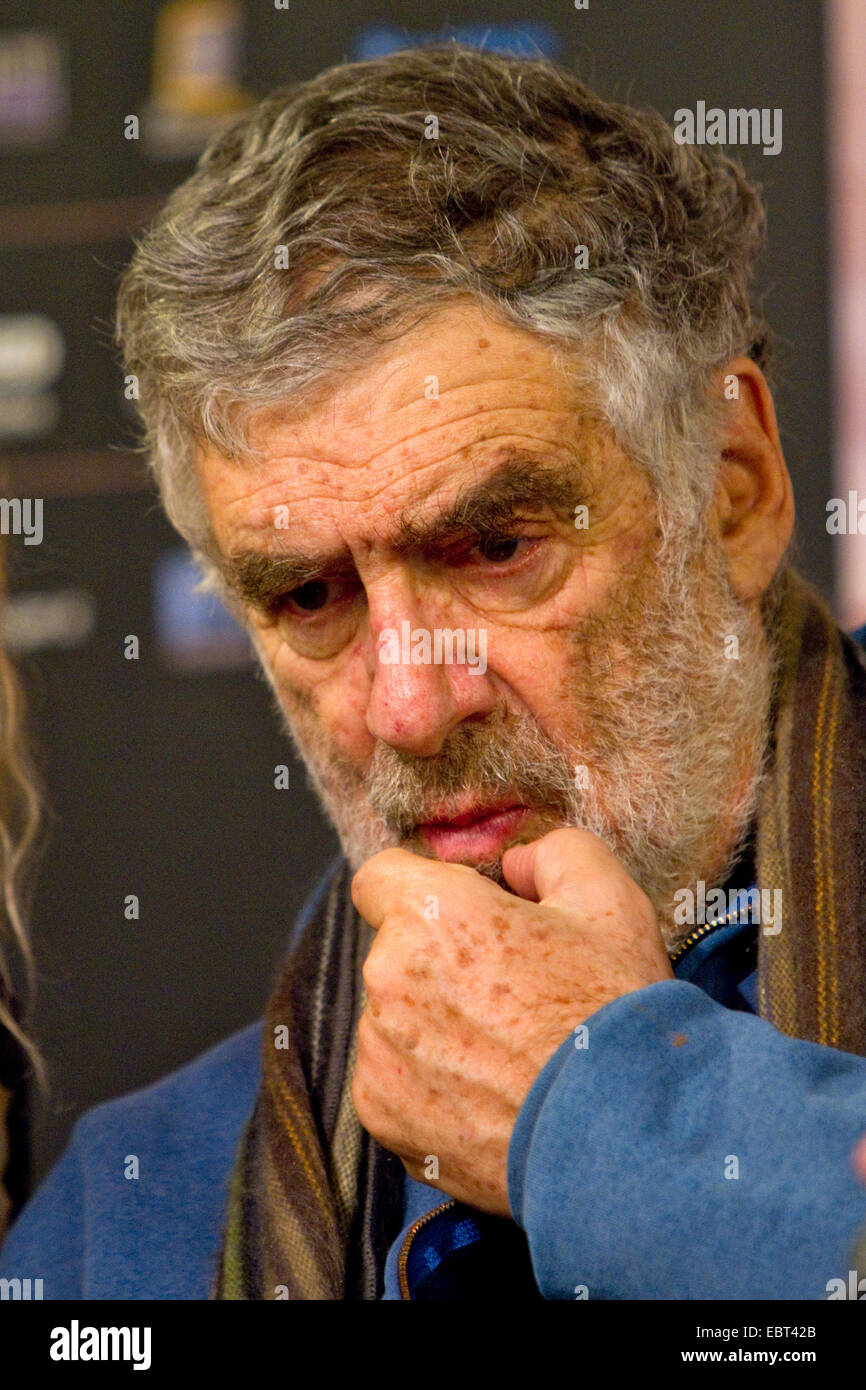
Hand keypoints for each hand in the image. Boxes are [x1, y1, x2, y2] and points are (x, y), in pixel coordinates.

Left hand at [350, 827, 673, 1214]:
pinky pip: (395, 1080)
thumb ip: (552, 854)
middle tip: (513, 992)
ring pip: (395, 1019)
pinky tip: (491, 1094)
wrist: (624, 1137)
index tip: (459, 915)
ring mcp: (379, 1052)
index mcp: (432, 914)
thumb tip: (516, 865)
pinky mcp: (382, 1115)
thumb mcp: (610, 901)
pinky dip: (430, 1085)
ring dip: (434, 1026)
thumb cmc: (615, 1014)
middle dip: (441, 963)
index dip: (419, 888)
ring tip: (508, 1054)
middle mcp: (388, 978)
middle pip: (396, 952)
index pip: (379, 876)